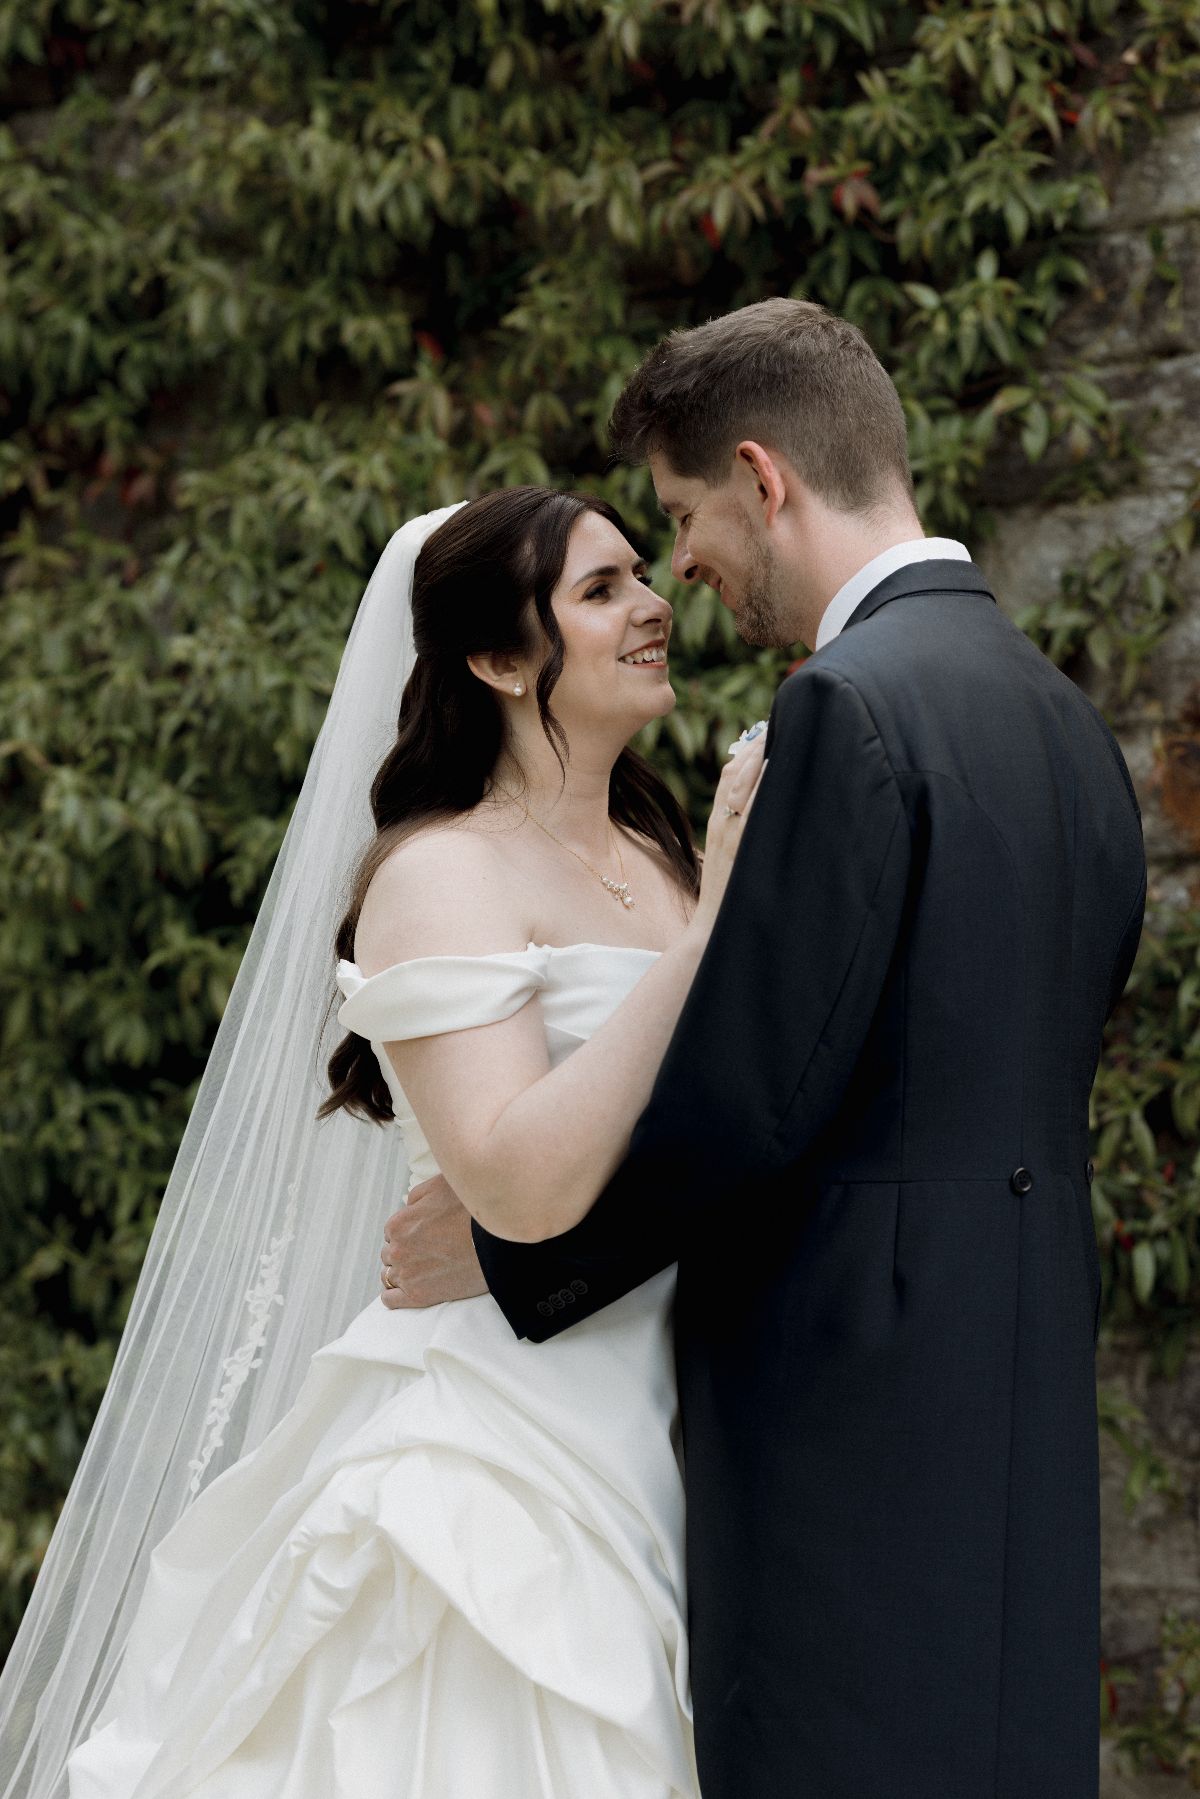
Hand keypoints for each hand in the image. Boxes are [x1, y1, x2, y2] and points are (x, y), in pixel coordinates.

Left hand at [380, 1175, 489, 1308]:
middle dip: (406, 1251)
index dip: (408, 1233)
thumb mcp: (441, 1185)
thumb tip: (408, 1206)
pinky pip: (390, 1299)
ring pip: (389, 1275)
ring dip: (402, 1272)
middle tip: (429, 1252)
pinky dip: (395, 1294)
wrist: (497, 1242)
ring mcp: (406, 1274)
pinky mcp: (418, 1296)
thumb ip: (417, 1195)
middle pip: (391, 1253)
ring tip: (423, 1270)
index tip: (425, 1236)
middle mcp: (397, 1249)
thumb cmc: (472, 1211)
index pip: (392, 1232)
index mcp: (399, 1223)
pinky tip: (408, 1289)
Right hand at [694, 735, 766, 932]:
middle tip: (783, 725)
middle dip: (758, 745)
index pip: (729, 772)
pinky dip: (765, 785)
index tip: (769, 732)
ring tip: (786, 736)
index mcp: (718, 822)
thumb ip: (740, 830)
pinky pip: (753, 807)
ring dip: (763, 757)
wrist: (713, 930)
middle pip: (734, 769)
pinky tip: (782, 769)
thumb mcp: (730, 856)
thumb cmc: (729, 896)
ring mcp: (729, 833)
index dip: (748, 749)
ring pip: (742, 782)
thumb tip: (760, 807)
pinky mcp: (740, 846)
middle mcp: (721, 822)